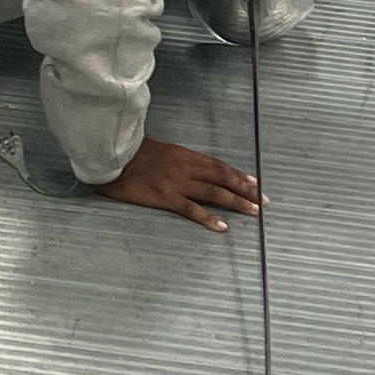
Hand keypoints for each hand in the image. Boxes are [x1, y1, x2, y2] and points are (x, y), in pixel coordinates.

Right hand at [97, 133, 261, 232]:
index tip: (255, 183)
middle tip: (264, 200)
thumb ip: (172, 157)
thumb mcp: (155, 148)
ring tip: (254, 212)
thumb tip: (183, 164)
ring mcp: (176, 182)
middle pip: (222, 178)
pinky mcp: (165, 196)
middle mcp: (185, 166)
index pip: (218, 165)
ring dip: (236, 202)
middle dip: (245, 189)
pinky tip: (223, 226)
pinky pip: (191, 209)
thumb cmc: (129, 151)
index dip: (238, 175)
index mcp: (183, 154)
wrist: (110, 154)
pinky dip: (209, 218)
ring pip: (214, 192)